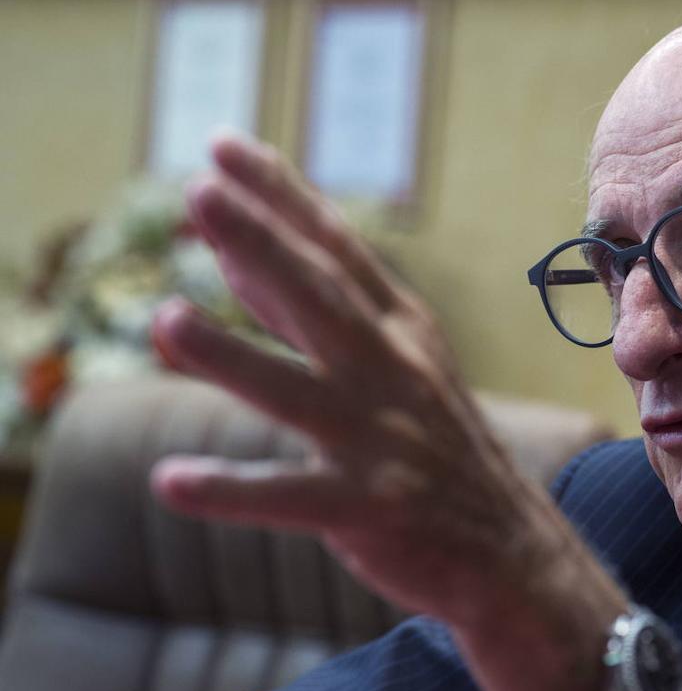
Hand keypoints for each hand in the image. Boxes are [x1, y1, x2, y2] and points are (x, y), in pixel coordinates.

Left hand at [151, 135, 627, 690]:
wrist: (509, 545)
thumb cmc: (435, 444)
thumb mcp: (393, 365)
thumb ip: (311, 314)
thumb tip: (234, 255)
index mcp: (401, 332)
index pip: (337, 250)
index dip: (281, 196)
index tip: (223, 145)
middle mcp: (394, 374)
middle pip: (323, 300)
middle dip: (263, 243)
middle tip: (199, 193)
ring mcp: (383, 442)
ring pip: (298, 393)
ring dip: (232, 356)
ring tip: (163, 320)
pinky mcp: (370, 510)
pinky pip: (291, 498)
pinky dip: (233, 491)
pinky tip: (171, 480)